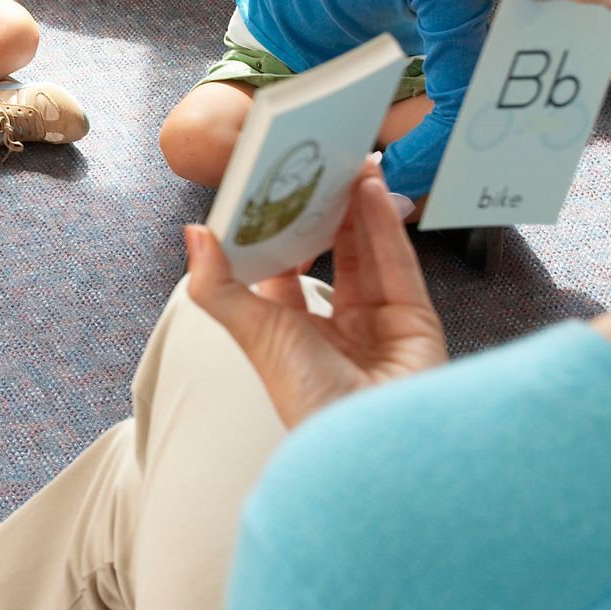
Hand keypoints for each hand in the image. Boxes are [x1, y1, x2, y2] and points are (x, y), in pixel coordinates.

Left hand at [184, 158, 448, 429]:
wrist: (372, 444)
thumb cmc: (307, 398)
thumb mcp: (253, 332)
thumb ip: (218, 284)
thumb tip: (194, 233)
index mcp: (290, 332)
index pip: (283, 268)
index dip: (279, 230)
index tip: (274, 189)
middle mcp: (335, 326)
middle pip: (331, 254)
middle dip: (326, 213)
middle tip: (320, 166)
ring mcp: (378, 323)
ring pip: (367, 252)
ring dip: (357, 209)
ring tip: (348, 164)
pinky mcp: (416, 320)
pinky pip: (398, 262)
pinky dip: (385, 226)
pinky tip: (370, 191)